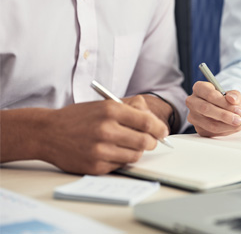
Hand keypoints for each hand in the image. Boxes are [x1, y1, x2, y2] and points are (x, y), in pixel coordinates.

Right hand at [1, 96, 167, 174]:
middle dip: (151, 142)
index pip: (147, 122)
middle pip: (145, 141)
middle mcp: (106, 130)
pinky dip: (121, 159)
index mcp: (110, 110)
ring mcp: (100, 150)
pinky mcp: (96, 165)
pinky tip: (112, 152)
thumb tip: (152, 117)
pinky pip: (121, 165)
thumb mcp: (103, 104)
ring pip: (135, 155)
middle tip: (149, 140)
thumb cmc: (78, 118)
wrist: (47, 133)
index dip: (159, 128)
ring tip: (127, 145)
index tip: (163, 132)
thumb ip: (130, 108)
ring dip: (137, 151)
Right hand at [186, 81, 240, 136]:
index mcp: (199, 88)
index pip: (209, 94)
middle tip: (239, 120)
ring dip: (228, 126)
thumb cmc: (226, 99)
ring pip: (210, 124)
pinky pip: (213, 133)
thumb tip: (233, 99)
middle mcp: (192, 102)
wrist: (223, 108)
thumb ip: (234, 95)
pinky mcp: (198, 128)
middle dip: (225, 116)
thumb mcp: (232, 94)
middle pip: (206, 109)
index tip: (238, 109)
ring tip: (240, 124)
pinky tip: (235, 127)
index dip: (224, 102)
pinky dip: (227, 131)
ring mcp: (194, 116)